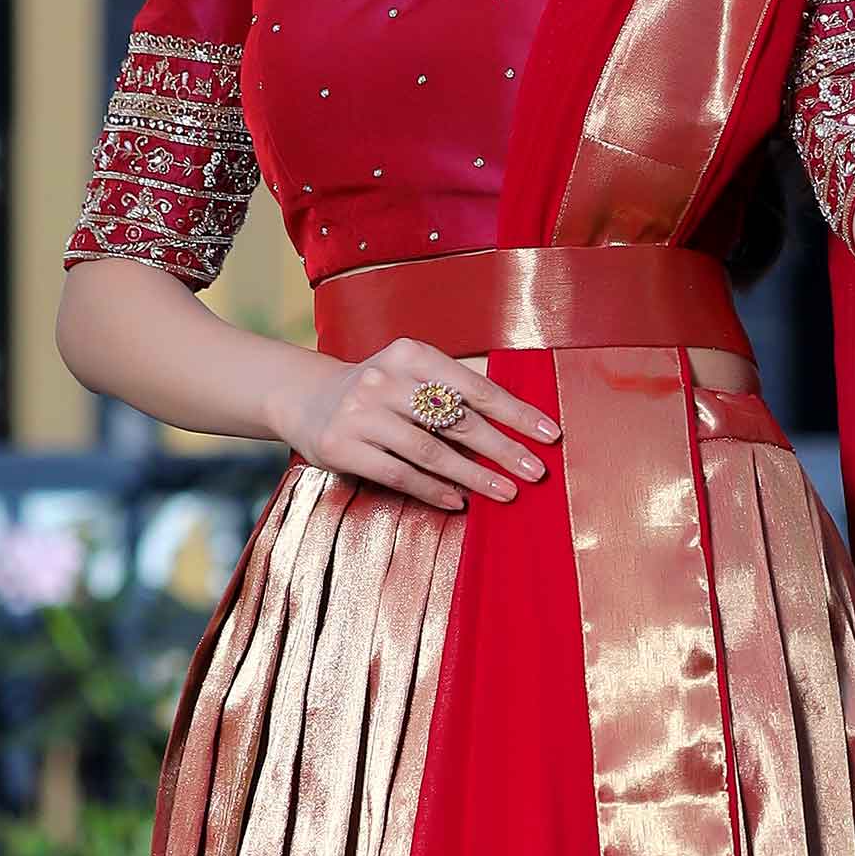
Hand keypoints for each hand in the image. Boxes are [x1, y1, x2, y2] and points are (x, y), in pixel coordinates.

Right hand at [280, 332, 556, 512]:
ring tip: (506, 493)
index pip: (475, 387)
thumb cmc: (377, 392)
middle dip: (503, 449)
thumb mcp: (409, 375)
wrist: (305, 398)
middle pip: (458, 420)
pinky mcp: (343, 446)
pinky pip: (399, 473)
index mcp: (411, 354)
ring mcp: (361, 413)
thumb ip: (452, 393)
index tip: (549, 435)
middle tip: (536, 472)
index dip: (516, 413)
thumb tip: (516, 427)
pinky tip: (459, 501)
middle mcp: (385, 379)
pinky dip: (433, 489)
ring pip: (431, 450)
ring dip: (474, 476)